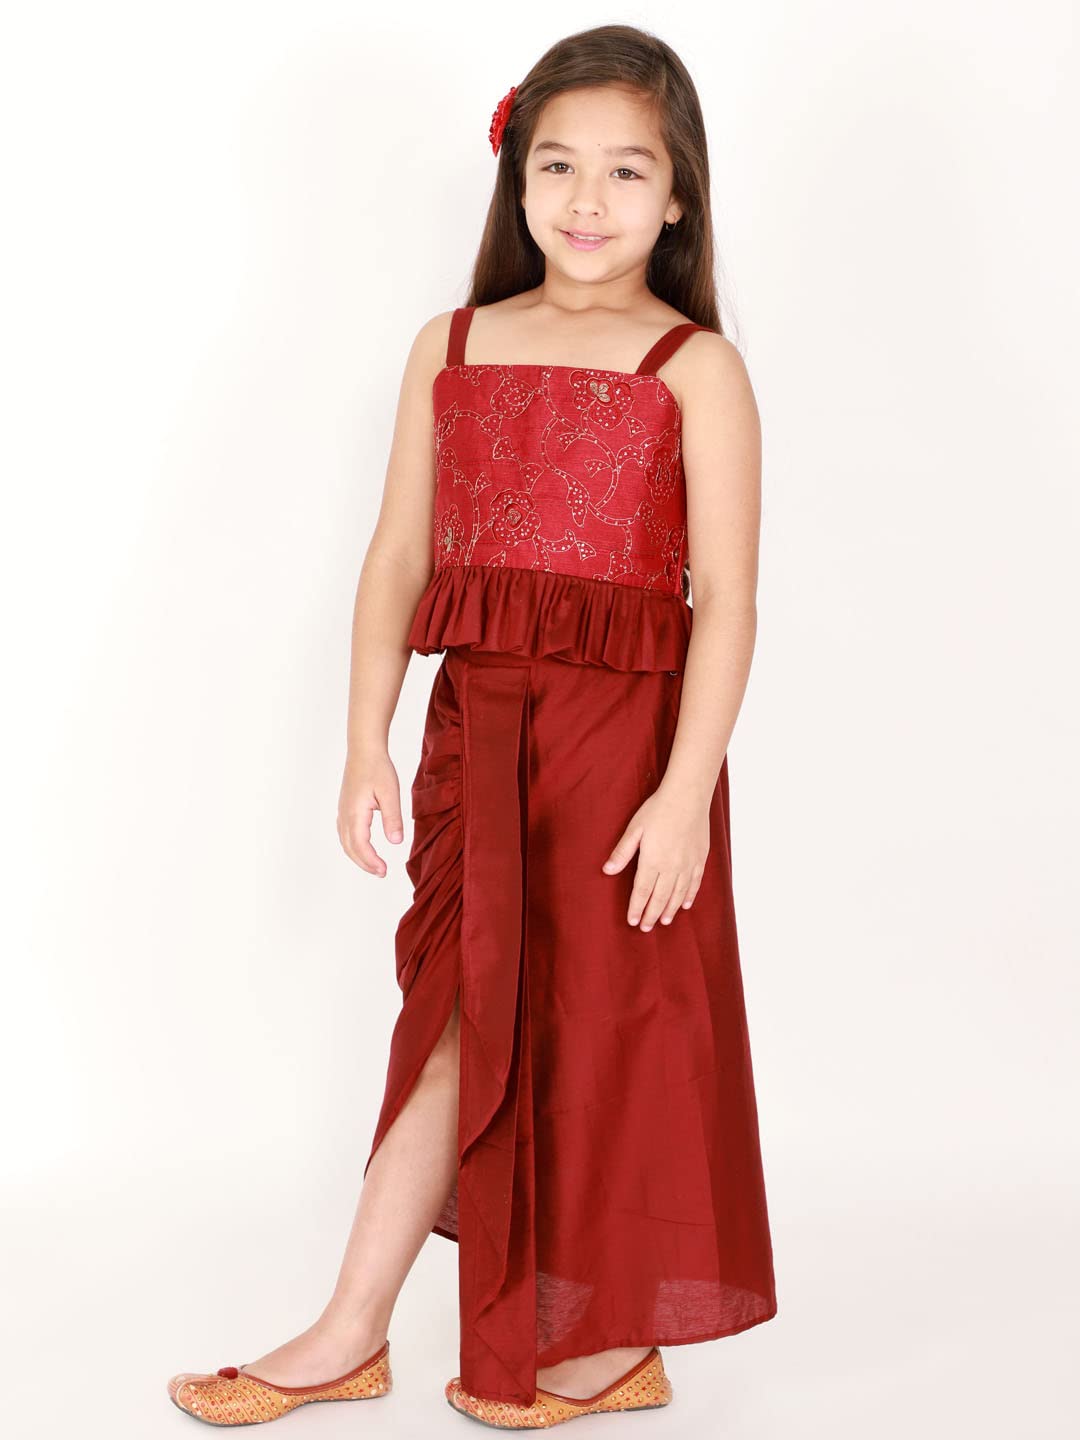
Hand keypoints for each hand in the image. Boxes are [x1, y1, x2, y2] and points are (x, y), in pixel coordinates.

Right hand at [337, 747, 403, 876]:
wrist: (363, 750)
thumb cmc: (377, 768)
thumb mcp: (390, 793)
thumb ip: (393, 818)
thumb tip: (396, 842)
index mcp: (355, 814)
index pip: (360, 845)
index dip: (371, 861)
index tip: (384, 871)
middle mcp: (344, 815)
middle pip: (350, 847)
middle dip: (365, 863)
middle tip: (381, 872)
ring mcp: (342, 811)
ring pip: (345, 841)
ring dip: (358, 856)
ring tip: (374, 865)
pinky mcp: (344, 807)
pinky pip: (344, 833)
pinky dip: (353, 845)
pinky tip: (363, 846)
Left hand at [601, 785, 709, 929]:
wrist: (688, 796)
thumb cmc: (658, 809)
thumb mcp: (635, 829)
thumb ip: (622, 852)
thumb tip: (607, 871)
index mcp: (653, 860)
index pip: (642, 891)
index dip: (636, 908)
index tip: (631, 921)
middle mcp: (671, 867)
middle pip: (660, 898)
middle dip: (651, 914)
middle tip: (645, 928)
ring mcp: (688, 864)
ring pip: (678, 894)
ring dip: (670, 910)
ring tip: (664, 922)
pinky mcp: (700, 858)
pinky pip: (695, 883)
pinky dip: (689, 896)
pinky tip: (685, 905)